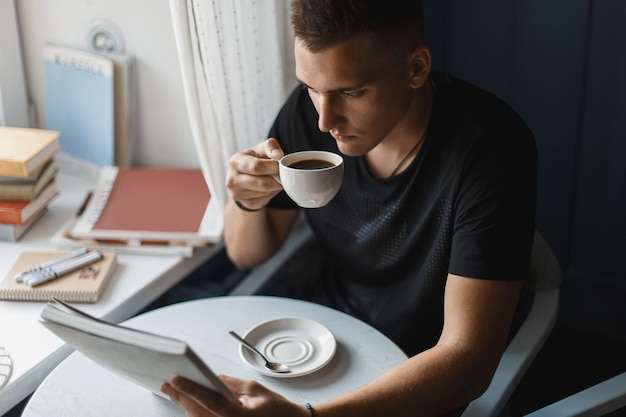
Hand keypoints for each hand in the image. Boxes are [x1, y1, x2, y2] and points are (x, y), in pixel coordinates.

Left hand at [161, 375, 308, 416]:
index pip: (208, 399)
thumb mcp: (254, 388)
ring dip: (185, 405)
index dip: (190, 389)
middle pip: (197, 412)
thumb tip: (212, 377)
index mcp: (237, 415)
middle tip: (167, 385)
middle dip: (181, 397)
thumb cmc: (275, 407)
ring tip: (173, 391)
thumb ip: (230, 383)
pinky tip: (187, 403)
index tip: (175, 379)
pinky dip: (194, 412)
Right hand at [226, 138, 284, 209]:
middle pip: (262, 183)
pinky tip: (269, 187)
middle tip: (282, 175)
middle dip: (277, 179)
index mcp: (235, 162)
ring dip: (275, 186)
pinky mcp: (245, 203)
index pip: (256, 167)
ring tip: (274, 179)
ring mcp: (237, 193)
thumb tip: (278, 155)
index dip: (272, 167)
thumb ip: (271, 146)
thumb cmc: (255, 158)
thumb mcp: (262, 148)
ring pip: (265, 192)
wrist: (246, 175)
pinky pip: (265, 200)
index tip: (280, 165)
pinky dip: (271, 194)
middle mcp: (232, 179)